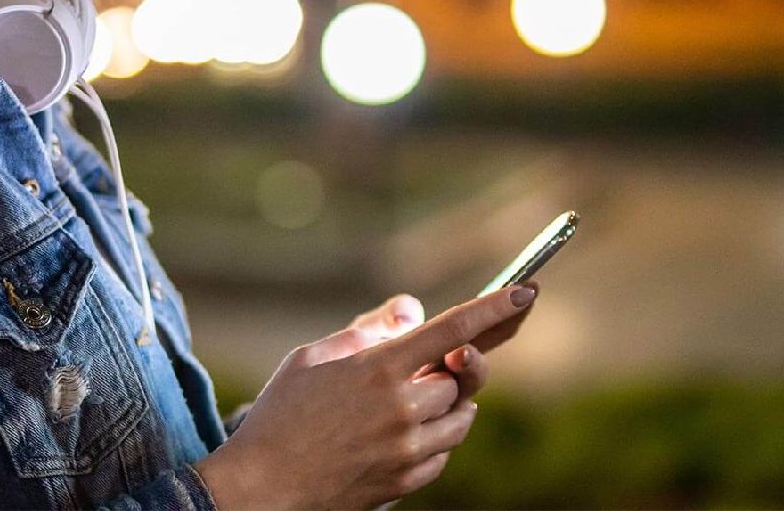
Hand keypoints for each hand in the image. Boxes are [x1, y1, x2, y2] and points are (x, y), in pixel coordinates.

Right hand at [193, 285, 535, 508]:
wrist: (257, 490)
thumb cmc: (280, 418)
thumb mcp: (313, 358)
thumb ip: (368, 330)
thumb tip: (414, 311)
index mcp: (379, 369)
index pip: (454, 330)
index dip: (494, 308)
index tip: (526, 292)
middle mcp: (401, 409)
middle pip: (462, 378)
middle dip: (453, 369)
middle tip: (430, 367)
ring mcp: (406, 450)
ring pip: (461, 418)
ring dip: (448, 405)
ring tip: (410, 403)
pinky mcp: (404, 483)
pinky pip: (443, 453)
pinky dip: (434, 439)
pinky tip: (400, 435)